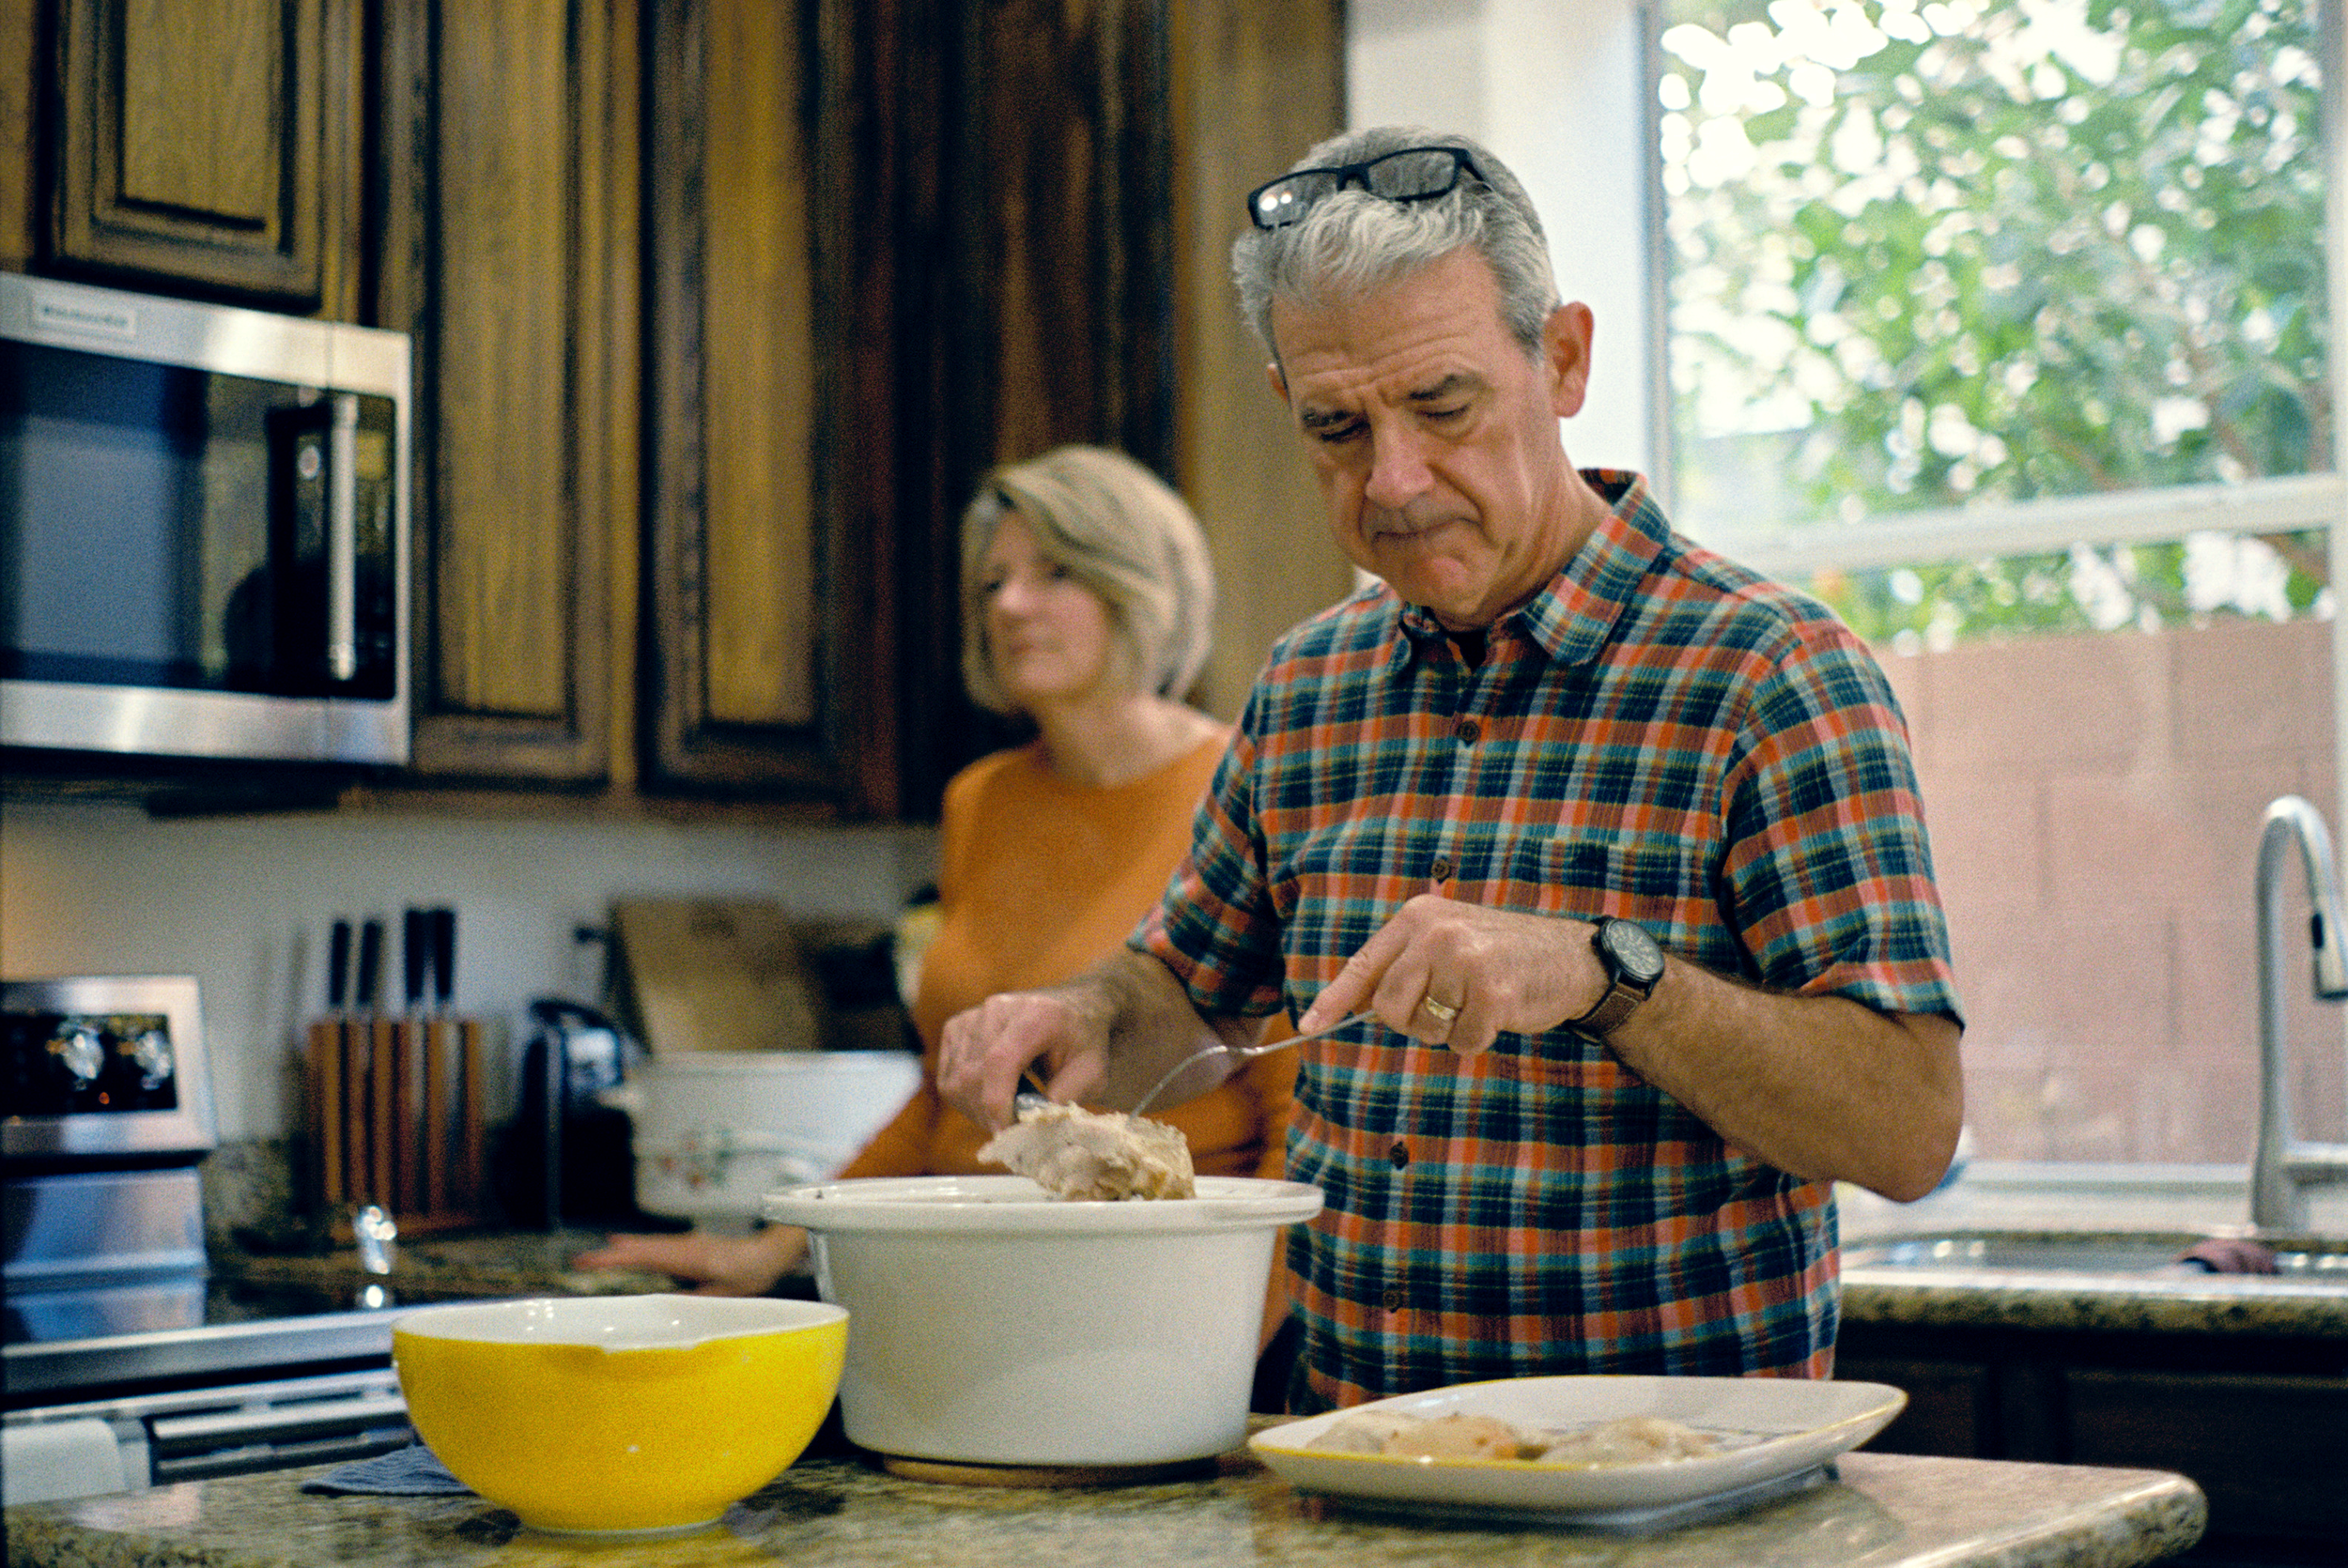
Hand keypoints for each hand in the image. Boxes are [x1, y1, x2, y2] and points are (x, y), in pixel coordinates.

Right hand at [569, 1227, 807, 1295]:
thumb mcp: (723, 1293)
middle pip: (641, 1249)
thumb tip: (665, 1309)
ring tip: (599, 1254)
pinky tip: (632, 1251)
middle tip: (581, 1259)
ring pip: (649, 1246)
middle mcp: (684, 1246)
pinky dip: (641, 1249)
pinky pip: (659, 1247)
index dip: (617, 1259)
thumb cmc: (749, 1273)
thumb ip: (695, 1299)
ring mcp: (686, 1244)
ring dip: (624, 1249)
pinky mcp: (690, 1246)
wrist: (769, 1253)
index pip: (645, 1257)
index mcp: (688, 1257)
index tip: (593, 1260)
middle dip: (611, 1254)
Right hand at [937, 987, 1110, 1130]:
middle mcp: (998, 1009)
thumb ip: (1064, 1098)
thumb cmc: (1083, 1042)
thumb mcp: (1092, 1072)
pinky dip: (965, 1096)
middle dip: (989, 1114)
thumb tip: (1031, 1126)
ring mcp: (973, 1016)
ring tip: (1006, 1111)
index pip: (1000, 1060)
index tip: (1005, 1132)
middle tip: (1013, 1129)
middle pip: (972, 1074)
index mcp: (1037, 1015)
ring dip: (977, 1109)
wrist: (1071, 1009)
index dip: (996, 1101)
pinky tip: (992, 1095)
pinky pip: (948, 1075)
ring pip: (956, 1080)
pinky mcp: (957, 1027)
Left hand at [1296, 891, 1602, 1054]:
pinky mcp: (1492, 993)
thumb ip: (1405, 966)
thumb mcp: (1448, 941)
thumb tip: (1355, 1006)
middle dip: (1411, 1021)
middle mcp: (1436, 933)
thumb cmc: (1502, 955)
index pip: (1364, 964)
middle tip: (1446, 1008)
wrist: (1571, 957)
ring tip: (1478, 1002)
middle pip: (1388, 1006)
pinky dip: (1477, 1039)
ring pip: (1425, 1027)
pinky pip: (1461, 1042)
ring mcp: (1464, 961)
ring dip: (1450, 1030)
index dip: (1334, 999)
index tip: (1309, 1024)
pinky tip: (1499, 1013)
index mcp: (1418, 917)